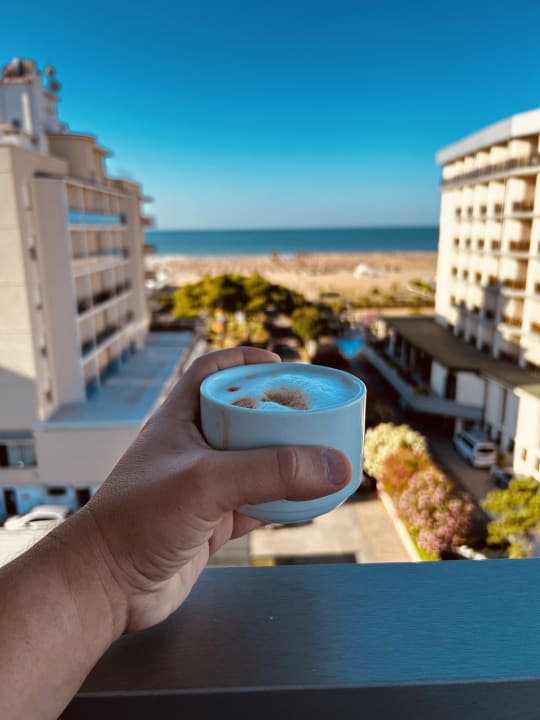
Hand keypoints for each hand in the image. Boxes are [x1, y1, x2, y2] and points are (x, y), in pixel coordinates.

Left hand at [74, 347, 350, 634]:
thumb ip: (272, 471)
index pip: (209, 374)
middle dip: (277, 415)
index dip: (242, 361)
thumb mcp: (207, 481)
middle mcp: (192, 450)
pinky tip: (308, 502)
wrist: (106, 587)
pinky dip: (283, 504)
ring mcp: (202, 489)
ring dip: (285, 461)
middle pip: (242, 420)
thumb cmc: (138, 519)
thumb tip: (336, 464)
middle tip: (313, 413)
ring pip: (254, 466)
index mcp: (179, 421)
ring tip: (321, 454)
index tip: (278, 362)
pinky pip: (257, 506)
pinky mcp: (212, 524)